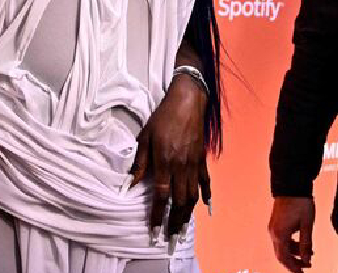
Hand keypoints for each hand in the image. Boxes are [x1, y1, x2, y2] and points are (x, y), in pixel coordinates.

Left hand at [130, 75, 210, 243]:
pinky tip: (205, 206)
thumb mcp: (145, 137)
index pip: (161, 195)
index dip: (158, 214)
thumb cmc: (162, 117)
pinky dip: (206, 195)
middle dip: (175, 221)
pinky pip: (205, 181)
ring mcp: (194, 164)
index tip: (154, 229)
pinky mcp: (202, 159)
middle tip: (171, 236)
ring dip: (188, 214)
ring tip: (183, 227)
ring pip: (193, 195)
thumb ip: (140, 162)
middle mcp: (181, 166)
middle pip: (179, 201)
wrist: (187, 101)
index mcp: (165, 162)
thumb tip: (131, 183)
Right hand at [268, 196, 314, 271]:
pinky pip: (282, 239)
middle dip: (293, 263)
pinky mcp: (276, 224)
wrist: (292, 185)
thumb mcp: (306, 225)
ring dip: (295, 253)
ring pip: (282, 247)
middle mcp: (273, 232)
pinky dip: (292, 245)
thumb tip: (307, 259)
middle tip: (306, 267)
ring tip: (309, 254)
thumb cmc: (300, 203)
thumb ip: (306, 243)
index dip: (293, 267)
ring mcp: (274, 228)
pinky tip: (303, 244)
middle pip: (281, 254)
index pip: (285, 257)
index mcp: (280, 234)